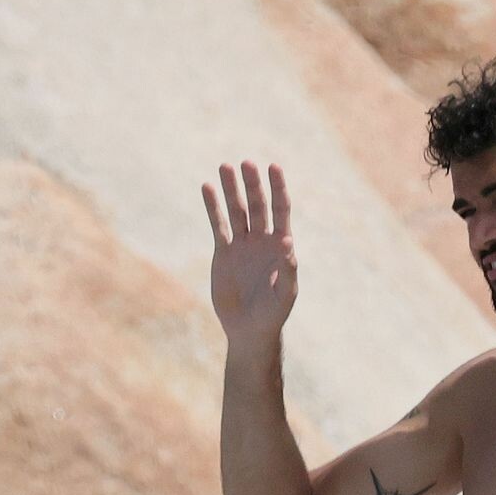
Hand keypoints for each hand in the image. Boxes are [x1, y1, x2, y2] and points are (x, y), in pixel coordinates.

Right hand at [201, 161, 296, 342]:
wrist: (249, 329)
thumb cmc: (273, 313)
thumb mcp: (286, 293)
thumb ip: (288, 268)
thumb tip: (287, 241)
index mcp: (280, 244)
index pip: (281, 209)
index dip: (278, 188)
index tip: (273, 167)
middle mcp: (262, 239)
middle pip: (258, 204)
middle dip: (252, 184)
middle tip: (245, 164)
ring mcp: (242, 244)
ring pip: (236, 211)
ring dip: (231, 190)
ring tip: (224, 167)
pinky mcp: (223, 252)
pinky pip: (218, 225)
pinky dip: (213, 207)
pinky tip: (207, 188)